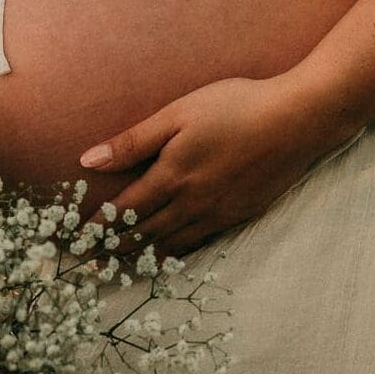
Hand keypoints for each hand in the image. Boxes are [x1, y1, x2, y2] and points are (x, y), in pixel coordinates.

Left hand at [78, 75, 336, 261]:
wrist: (299, 120)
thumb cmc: (236, 106)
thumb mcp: (178, 114)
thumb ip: (133, 141)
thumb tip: (87, 161)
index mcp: (172, 176)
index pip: (124, 211)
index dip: (97, 228)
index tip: (75, 242)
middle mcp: (192, 202)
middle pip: (144, 234)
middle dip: (113, 250)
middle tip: (89, 266)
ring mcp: (218, 212)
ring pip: (172, 244)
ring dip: (142, 257)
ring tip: (121, 267)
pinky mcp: (240, 214)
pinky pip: (200, 242)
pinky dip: (176, 252)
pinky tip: (169, 254)